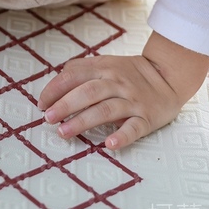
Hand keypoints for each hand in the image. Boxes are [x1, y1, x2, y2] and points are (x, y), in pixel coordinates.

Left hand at [37, 36, 208, 150]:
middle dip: (65, 105)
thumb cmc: (129, 73)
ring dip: (83, 121)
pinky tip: (109, 144)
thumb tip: (56, 80)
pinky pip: (134, 127)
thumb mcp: (105, 63)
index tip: (41, 103)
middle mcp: (117, 82)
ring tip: (64, 132)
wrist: (167, 76)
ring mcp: (132, 100)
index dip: (56, 89)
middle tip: (48, 118)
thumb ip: (82, 69)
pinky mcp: (147, 117)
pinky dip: (122, 136)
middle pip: (88, 92)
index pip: (75, 75)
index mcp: (104, 67)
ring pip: (106, 110)